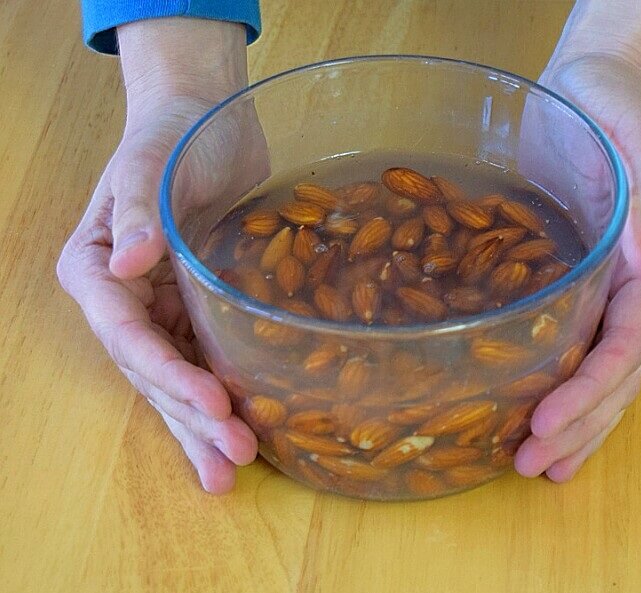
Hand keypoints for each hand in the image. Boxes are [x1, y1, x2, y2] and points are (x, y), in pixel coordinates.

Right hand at [57, 19, 261, 492]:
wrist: (207, 118)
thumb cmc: (173, 134)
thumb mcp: (150, 164)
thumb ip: (135, 211)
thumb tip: (127, 262)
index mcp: (96, 270)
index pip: (128, 336)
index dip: (169, 374)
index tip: (213, 404)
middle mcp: (124, 299)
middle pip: (153, 372)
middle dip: (192, 418)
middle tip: (233, 458)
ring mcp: (161, 308)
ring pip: (178, 378)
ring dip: (203, 425)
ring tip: (233, 470)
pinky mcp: (197, 308)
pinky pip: (206, 359)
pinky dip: (222, 396)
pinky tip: (246, 431)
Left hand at [514, 54, 640, 480]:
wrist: (591, 86)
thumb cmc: (610, 104)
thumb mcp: (633, 139)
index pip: (625, 344)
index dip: (590, 391)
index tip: (545, 427)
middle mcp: (635, 286)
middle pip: (616, 375)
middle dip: (578, 425)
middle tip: (531, 466)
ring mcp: (608, 289)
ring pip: (602, 375)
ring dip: (575, 425)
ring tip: (539, 466)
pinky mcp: (578, 283)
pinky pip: (577, 348)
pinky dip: (564, 390)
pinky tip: (538, 420)